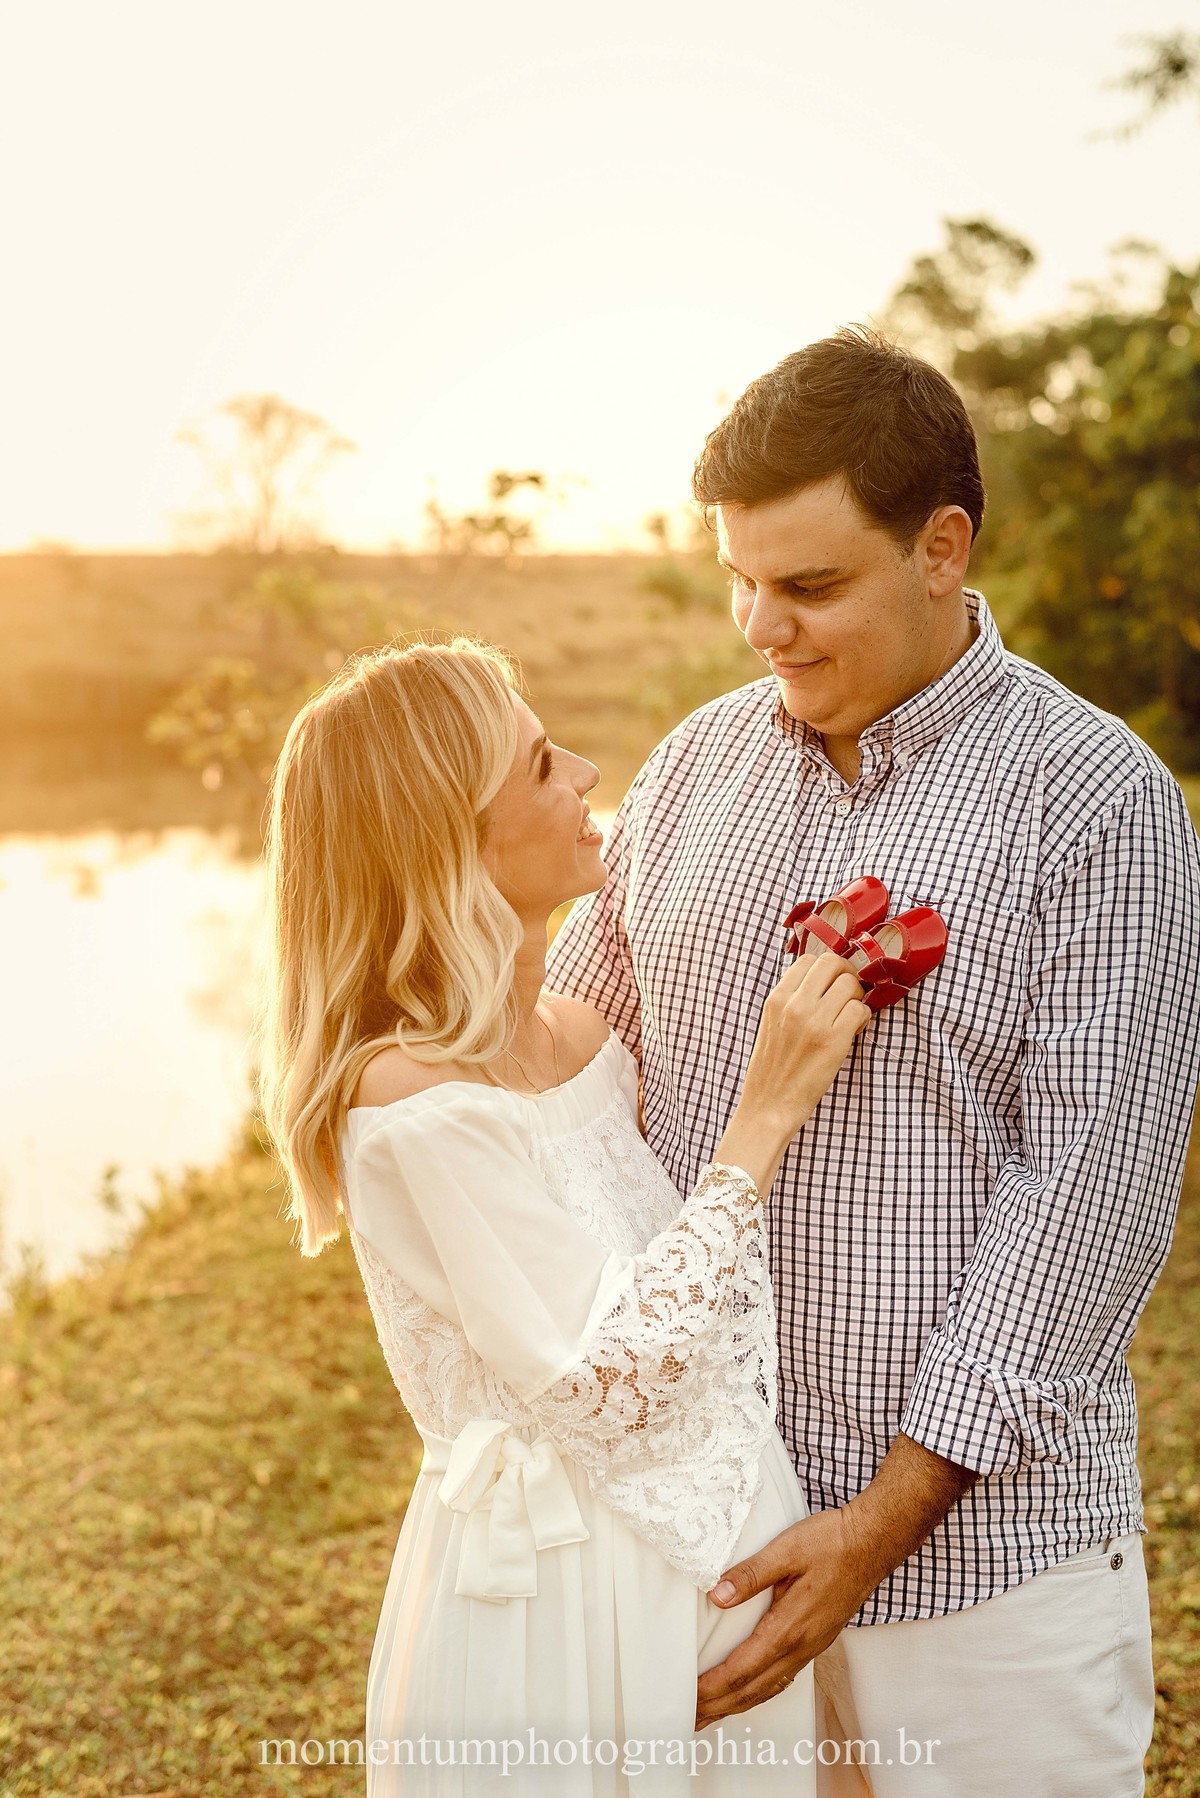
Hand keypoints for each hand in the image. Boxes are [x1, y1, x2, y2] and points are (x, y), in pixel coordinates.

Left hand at [695, 1434, 977, 1728]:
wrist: (873, 1543)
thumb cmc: (830, 1542)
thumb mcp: (786, 1549)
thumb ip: (750, 1574)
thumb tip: (716, 1596)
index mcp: (790, 1626)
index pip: (743, 1668)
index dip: (714, 1686)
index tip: (689, 1697)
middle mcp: (801, 1645)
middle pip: (753, 1688)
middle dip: (719, 1706)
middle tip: (689, 1719)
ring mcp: (811, 1646)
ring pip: (769, 1688)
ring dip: (737, 1704)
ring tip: (711, 1715)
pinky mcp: (817, 1640)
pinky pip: (783, 1678)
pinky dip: (759, 1692)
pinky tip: (749, 1692)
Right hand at [714, 953, 869, 1195]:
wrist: (768, 1108)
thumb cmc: (771, 1071)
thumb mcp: (771, 1025)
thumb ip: (791, 1002)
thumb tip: (820, 984)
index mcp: (776, 999)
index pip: (809, 960)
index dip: (827, 970)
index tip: (832, 984)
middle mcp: (795, 1005)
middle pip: (833, 963)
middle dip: (847, 975)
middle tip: (849, 994)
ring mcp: (815, 1021)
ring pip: (851, 984)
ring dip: (858, 997)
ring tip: (851, 1016)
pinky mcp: (834, 1041)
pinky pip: (860, 1011)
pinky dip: (863, 1018)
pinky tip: (854, 1031)